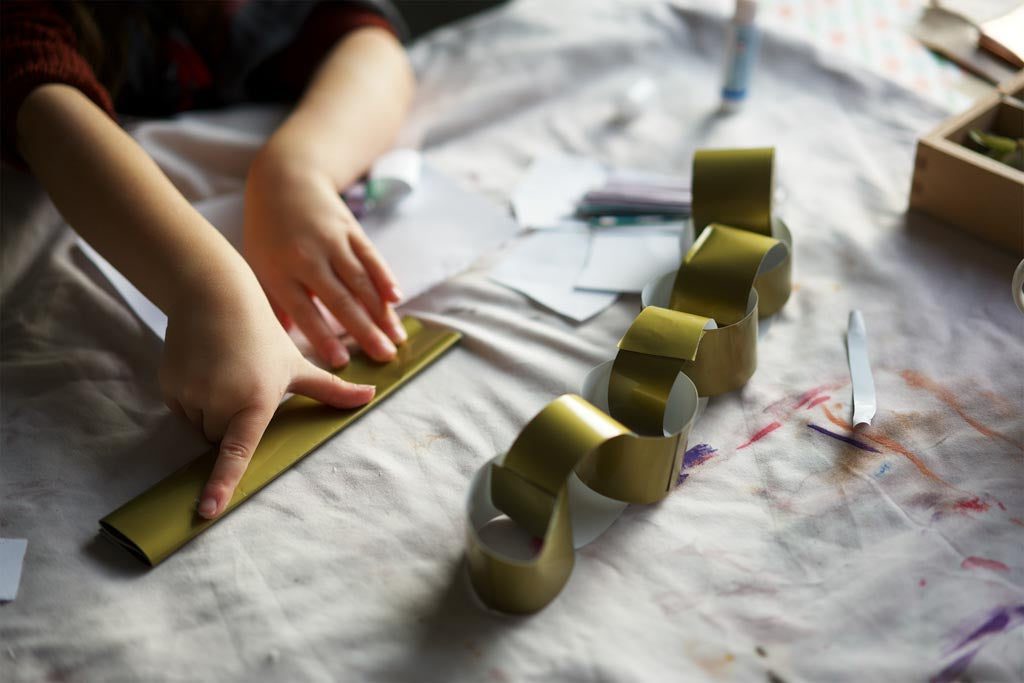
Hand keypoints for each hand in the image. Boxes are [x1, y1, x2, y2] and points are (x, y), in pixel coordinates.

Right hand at [160, 264, 374, 518]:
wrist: (214, 296)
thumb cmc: (262, 334)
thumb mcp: (297, 364)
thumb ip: (331, 390)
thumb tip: (371, 396)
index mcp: (256, 400)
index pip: (238, 451)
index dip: (222, 483)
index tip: (207, 511)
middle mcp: (221, 401)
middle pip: (222, 440)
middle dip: (232, 422)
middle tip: (242, 383)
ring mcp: (192, 394)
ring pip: (200, 427)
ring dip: (210, 412)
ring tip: (223, 372)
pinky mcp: (169, 387)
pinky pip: (182, 411)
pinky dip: (192, 399)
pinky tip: (203, 368)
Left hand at [244, 150, 405, 366]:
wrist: (284, 179)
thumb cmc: (267, 231)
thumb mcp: (258, 266)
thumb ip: (274, 304)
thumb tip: (283, 343)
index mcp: (280, 271)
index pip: (304, 310)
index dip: (324, 337)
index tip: (341, 362)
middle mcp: (307, 257)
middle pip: (340, 300)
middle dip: (364, 331)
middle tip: (384, 356)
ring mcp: (332, 241)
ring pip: (361, 282)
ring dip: (381, 312)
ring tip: (397, 338)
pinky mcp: (350, 229)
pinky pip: (371, 257)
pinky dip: (385, 278)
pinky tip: (396, 299)